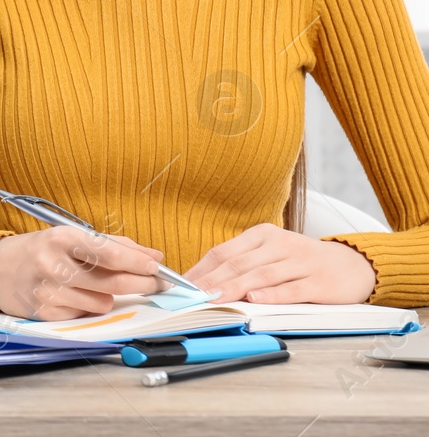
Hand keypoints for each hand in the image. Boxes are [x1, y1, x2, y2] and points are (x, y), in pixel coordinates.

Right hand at [0, 227, 168, 318]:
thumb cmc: (41, 250)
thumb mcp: (71, 237)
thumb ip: (114, 245)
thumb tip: (154, 255)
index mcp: (62, 238)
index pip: (110, 253)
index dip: (139, 262)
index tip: (157, 267)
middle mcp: (53, 264)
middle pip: (114, 282)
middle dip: (143, 284)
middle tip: (158, 283)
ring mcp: (49, 292)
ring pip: (103, 303)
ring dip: (109, 297)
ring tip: (94, 286)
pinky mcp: (46, 313)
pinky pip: (86, 315)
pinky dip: (88, 307)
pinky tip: (75, 296)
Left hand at [184, 223, 377, 304]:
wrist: (354, 264)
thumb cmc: (303, 262)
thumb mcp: (271, 254)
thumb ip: (243, 265)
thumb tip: (205, 282)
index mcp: (263, 234)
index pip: (224, 251)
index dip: (201, 268)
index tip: (181, 285)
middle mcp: (280, 244)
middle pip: (239, 263)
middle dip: (212, 279)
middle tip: (191, 294)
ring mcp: (301, 262)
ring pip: (262, 274)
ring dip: (235, 287)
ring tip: (214, 297)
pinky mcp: (320, 281)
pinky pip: (292, 288)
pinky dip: (272, 294)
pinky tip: (256, 299)